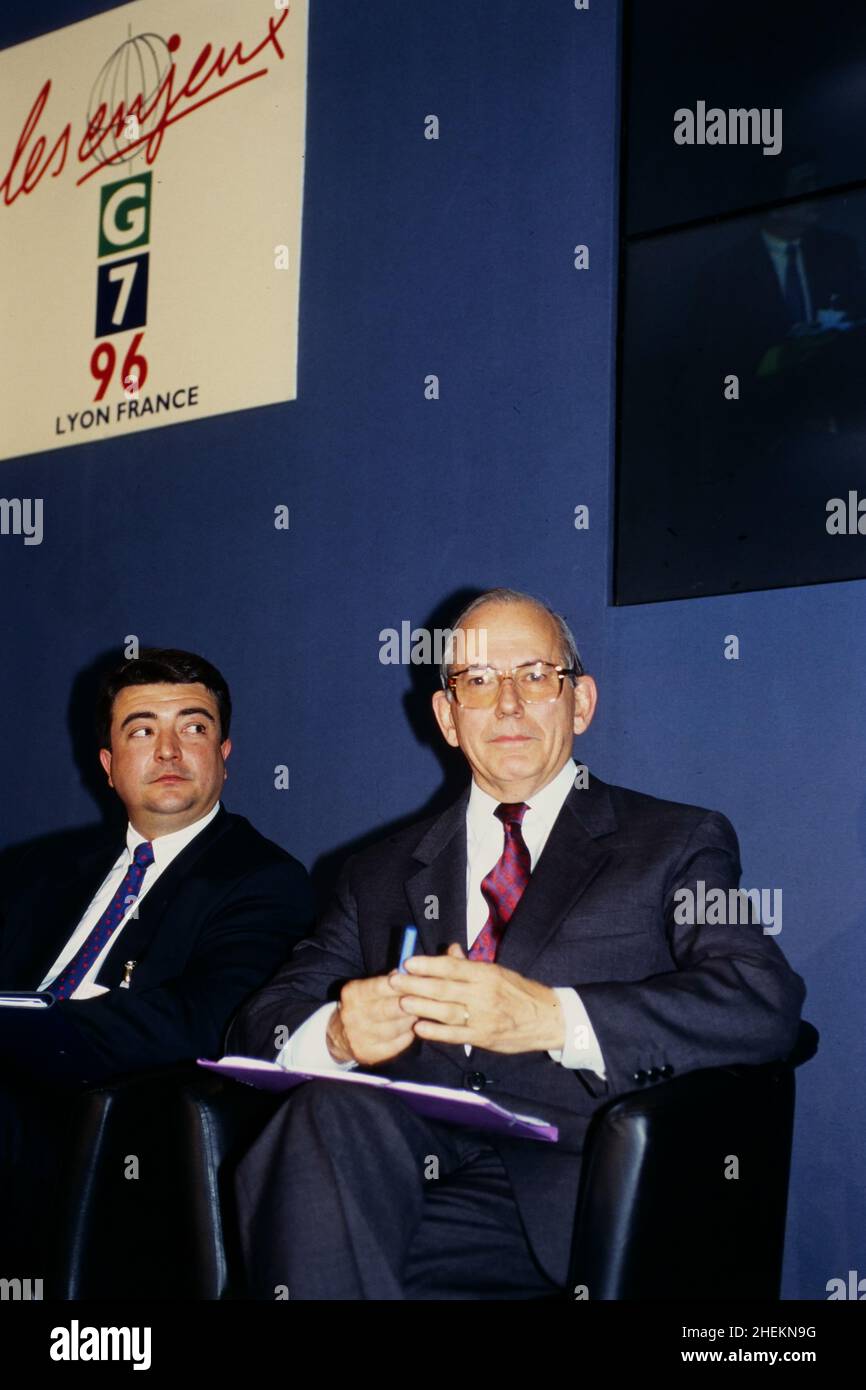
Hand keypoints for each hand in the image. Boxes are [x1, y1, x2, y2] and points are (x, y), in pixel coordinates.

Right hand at [326, 974, 416, 1065]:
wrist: (339, 1035)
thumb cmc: (361, 1005)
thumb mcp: (366, 988)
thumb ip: (386, 981)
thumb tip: (408, 974)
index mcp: (353, 994)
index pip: (380, 986)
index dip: (401, 984)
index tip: (417, 983)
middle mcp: (353, 1015)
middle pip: (389, 1009)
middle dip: (410, 1004)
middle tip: (424, 1000)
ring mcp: (360, 1037)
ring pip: (395, 1028)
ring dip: (411, 1020)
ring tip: (418, 1014)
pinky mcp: (369, 1054)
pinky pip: (397, 1045)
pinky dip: (408, 1036)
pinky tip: (411, 1029)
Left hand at [389, 943, 564, 1053]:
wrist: (547, 1019)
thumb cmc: (519, 992)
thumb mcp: (498, 972)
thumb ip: (470, 965)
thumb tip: (448, 951)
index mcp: (486, 974)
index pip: (452, 967)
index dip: (428, 965)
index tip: (408, 963)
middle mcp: (483, 994)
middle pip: (444, 988)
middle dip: (416, 984)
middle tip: (395, 981)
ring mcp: (483, 1017)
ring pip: (446, 1011)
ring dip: (422, 1006)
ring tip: (401, 1002)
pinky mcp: (483, 1037)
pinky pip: (455, 1034)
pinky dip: (436, 1031)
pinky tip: (419, 1027)